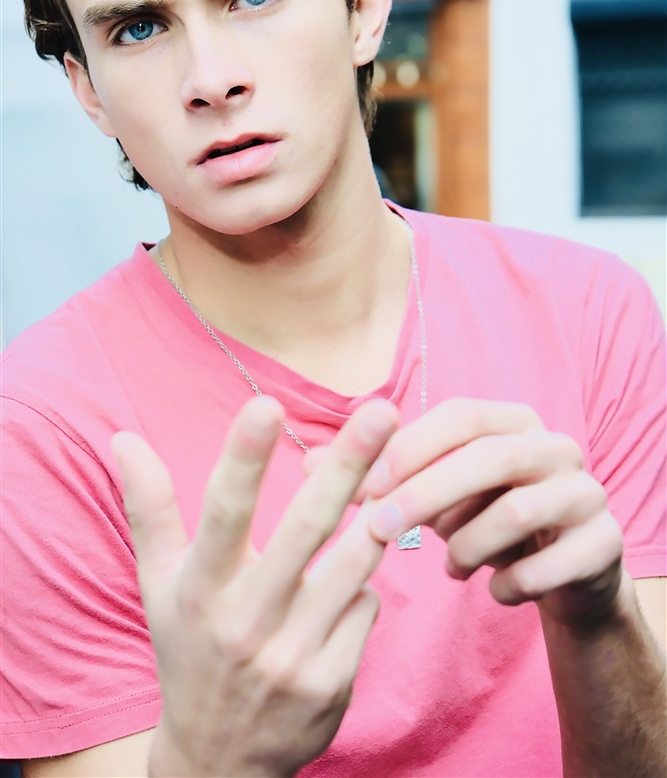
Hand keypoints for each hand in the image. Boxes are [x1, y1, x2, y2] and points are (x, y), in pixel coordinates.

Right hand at [112, 395, 398, 777]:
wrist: (217, 760)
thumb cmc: (189, 650)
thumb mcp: (159, 584)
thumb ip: (149, 509)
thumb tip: (124, 438)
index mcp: (201, 589)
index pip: (222, 513)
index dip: (243, 458)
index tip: (265, 404)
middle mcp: (245, 622)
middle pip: (305, 530)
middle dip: (347, 467)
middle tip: (381, 413)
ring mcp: (292, 656)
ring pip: (352, 566)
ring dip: (374, 518)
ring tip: (392, 478)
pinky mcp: (331, 682)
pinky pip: (365, 607)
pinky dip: (361, 586)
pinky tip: (343, 589)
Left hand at [309, 399, 623, 629]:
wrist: (564, 569)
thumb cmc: (485, 518)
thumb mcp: (432, 493)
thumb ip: (380, 477)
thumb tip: (307, 462)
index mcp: (513, 421)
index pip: (459, 416)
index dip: (409, 446)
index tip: (363, 483)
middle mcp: (555, 446)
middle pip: (488, 458)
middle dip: (425, 495)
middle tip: (377, 530)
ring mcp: (587, 492)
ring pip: (517, 514)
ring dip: (468, 547)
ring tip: (451, 566)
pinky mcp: (604, 543)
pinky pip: (549, 567)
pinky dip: (509, 585)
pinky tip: (493, 591)